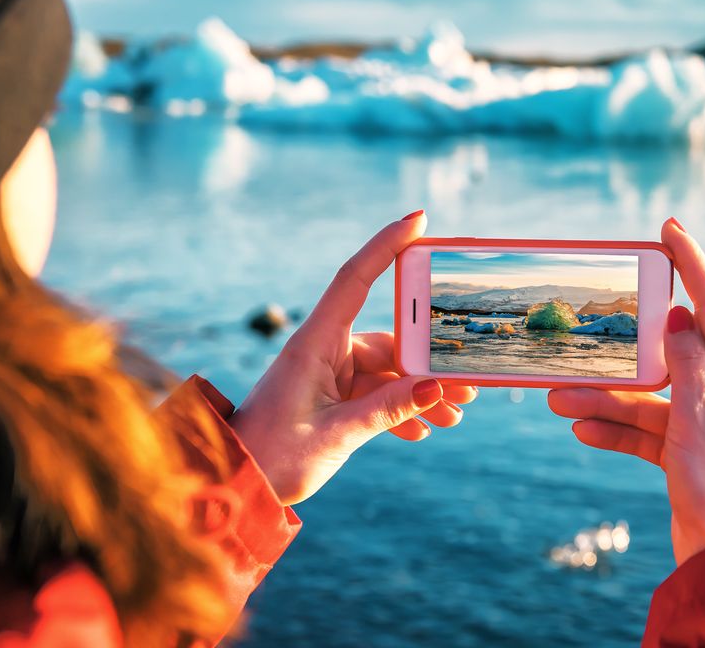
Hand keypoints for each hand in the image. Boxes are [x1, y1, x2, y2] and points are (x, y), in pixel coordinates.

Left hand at [230, 212, 476, 504]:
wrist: (236, 485)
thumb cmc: (273, 455)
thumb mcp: (338, 433)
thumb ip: (389, 409)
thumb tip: (438, 388)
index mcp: (315, 343)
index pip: (356, 278)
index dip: (386, 244)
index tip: (419, 219)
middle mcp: (324, 350)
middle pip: (390, 339)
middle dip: (431, 361)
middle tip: (468, 384)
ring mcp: (328, 374)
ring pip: (388, 371)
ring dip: (420, 393)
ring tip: (454, 417)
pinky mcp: (331, 398)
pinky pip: (374, 394)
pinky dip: (399, 410)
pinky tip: (421, 432)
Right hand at [548, 218, 704, 563]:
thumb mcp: (699, 426)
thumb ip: (689, 368)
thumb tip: (678, 316)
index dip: (692, 263)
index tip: (668, 228)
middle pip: (663, 353)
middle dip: (617, 349)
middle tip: (581, 333)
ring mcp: (697, 423)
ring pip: (642, 396)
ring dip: (601, 399)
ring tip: (557, 402)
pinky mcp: (680, 451)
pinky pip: (639, 429)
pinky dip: (611, 430)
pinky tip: (580, 432)